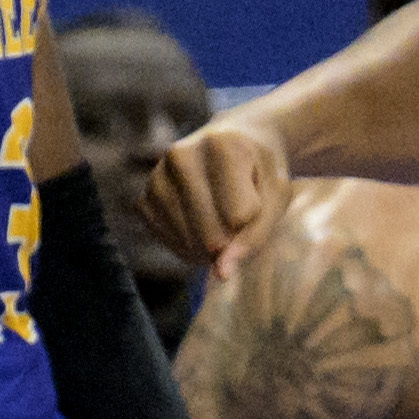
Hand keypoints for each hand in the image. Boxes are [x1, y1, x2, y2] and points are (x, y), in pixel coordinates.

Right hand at [145, 113, 293, 286]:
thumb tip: (220, 274)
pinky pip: (168, 242)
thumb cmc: (259, 173)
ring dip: (211, 250)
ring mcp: (157, 177)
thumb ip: (255, 235)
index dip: (255, 221)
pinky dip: (189, 248)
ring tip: (224, 225)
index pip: (239, 216)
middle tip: (241, 219)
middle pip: (211, 234)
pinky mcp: (143, 199)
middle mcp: (181, 156)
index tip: (258, 198)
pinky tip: (202, 230)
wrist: (232, 144)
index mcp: (220, 145)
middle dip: (232, 241)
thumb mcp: (276, 197)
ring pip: (189, 242)